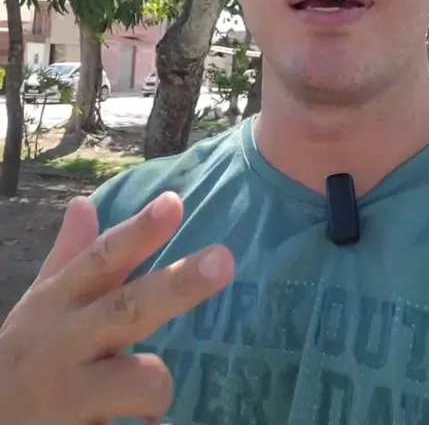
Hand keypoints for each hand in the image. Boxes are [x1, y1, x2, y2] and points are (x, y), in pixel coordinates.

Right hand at [0, 191, 234, 424]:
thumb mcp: (39, 304)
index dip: (139, 231)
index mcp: (59, 303)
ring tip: (152, 403)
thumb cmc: (24, 356)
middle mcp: (65, 342)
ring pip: (137, 380)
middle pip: (128, 308)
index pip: (102, 259)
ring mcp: (68, 396)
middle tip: (225, 260)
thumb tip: (83, 203)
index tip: (175, 202)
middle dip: (176, 285)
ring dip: (157, 384)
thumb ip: (68, 256)